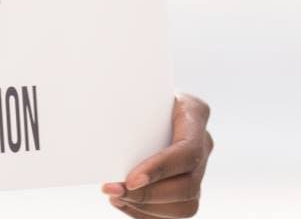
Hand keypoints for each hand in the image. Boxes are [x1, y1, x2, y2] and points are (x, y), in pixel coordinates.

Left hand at [100, 93, 213, 216]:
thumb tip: (97, 126)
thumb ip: (126, 107)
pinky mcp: (190, 186)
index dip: (160, 169)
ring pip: (186, 203)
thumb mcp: (136, 93)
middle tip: (115, 192)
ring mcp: (200, 167)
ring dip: (147, 207)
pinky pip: (176, 211)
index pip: (187, 150)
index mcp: (194, 112)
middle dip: (148, 194)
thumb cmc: (137, 95)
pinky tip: (126, 203)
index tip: (130, 180)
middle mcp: (203, 141)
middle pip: (188, 183)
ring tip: (117, 197)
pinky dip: (148, 212)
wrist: (145, 103)